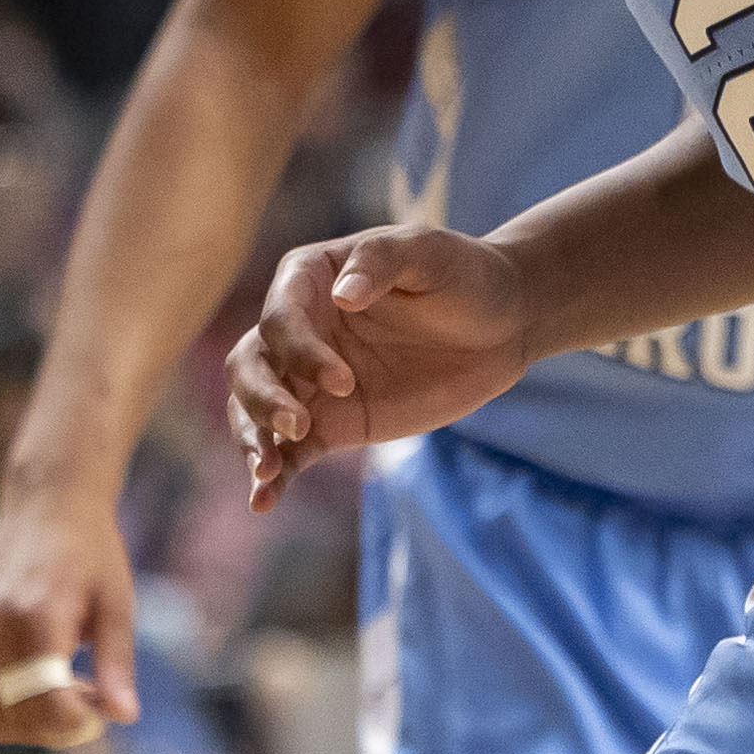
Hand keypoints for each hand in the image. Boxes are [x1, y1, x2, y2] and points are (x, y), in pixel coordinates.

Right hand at [0, 488, 143, 746]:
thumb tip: (125, 717)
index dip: (77, 725)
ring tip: (63, 682)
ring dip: (27, 718)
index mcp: (38, 617)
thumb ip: (117, 664)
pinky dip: (3, 700)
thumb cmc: (92, 554)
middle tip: (87, 697)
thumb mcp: (117, 605)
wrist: (46, 506)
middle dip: (54, 727)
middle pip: (14, 719)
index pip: (46, 706)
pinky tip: (36, 673)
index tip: (101, 710)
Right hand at [226, 224, 532, 506]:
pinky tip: (263, 502)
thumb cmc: (462, 273)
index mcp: (309, 280)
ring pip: (254, 409)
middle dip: (262, 397)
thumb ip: (382, 261)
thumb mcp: (429, 251)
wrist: (502, 323)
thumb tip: (342, 296)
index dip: (300, 352)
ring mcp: (309, 381)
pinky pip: (290, 453)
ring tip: (268, 468)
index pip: (279, 318)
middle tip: (299, 424)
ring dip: (252, 437)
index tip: (342, 381)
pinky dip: (273, 478)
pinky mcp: (330, 423)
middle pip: (251, 365)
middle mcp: (298, 331)